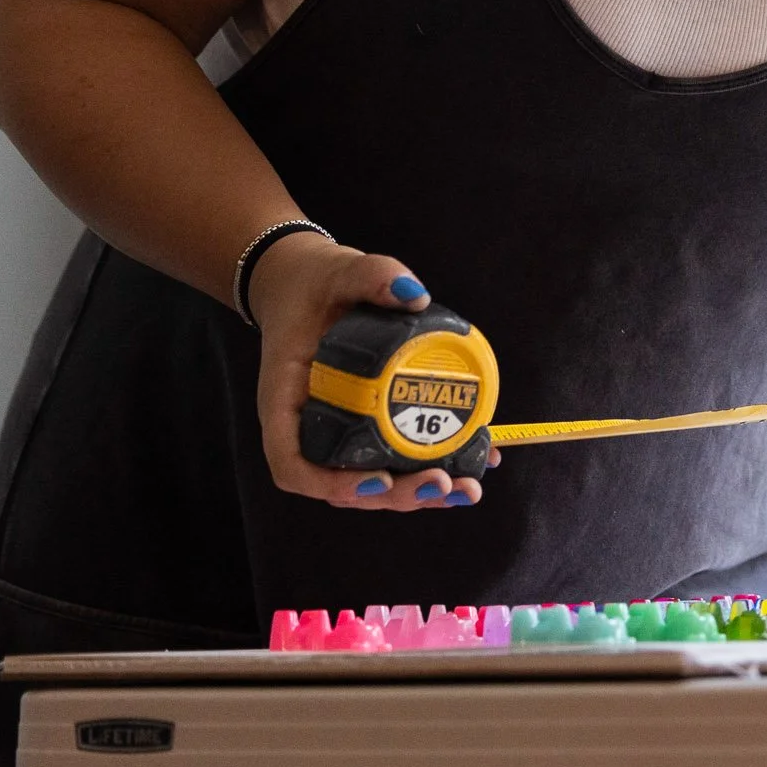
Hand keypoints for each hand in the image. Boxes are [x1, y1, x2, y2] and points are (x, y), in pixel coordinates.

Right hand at [247, 233, 491, 510]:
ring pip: (373, 478)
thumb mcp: (339, 272)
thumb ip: (372, 276)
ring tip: (467, 488)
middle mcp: (309, 427)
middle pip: (343, 483)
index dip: (333, 484)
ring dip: (418, 494)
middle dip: (395, 495)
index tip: (380, 481)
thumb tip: (415, 295)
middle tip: (443, 485)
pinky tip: (480, 458)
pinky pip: (394, 455)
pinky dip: (434, 464)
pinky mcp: (367, 424)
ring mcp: (339, 430)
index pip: (293, 465)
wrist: (309, 287)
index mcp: (285, 401)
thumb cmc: (316, 285)